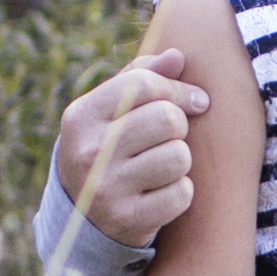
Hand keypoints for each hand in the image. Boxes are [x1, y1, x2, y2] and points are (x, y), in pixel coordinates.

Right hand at [58, 48, 211, 247]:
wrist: (81, 219)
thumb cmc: (105, 150)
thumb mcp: (109, 112)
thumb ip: (139, 79)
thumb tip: (177, 56)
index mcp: (81, 116)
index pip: (142, 85)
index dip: (178, 89)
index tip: (195, 100)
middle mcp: (89, 151)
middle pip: (167, 119)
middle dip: (179, 127)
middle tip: (169, 138)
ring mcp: (106, 188)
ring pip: (178, 156)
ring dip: (180, 161)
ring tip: (161, 167)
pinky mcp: (127, 219)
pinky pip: (182, 194)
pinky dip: (180, 193)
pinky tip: (159, 193)